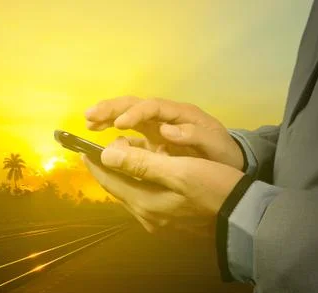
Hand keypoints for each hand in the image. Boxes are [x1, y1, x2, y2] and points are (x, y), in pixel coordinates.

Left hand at [81, 136, 243, 237]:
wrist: (245, 220)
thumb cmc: (214, 189)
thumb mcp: (179, 171)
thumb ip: (141, 163)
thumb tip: (107, 155)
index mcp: (145, 203)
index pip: (110, 181)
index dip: (95, 164)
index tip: (82, 149)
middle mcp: (146, 216)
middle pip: (119, 189)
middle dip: (108, 169)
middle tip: (103, 149)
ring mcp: (159, 222)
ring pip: (132, 194)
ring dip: (124, 175)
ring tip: (123, 156)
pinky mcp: (171, 222)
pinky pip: (145, 199)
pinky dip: (139, 184)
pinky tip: (146, 175)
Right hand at [84, 96, 244, 169]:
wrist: (229, 163)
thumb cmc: (222, 153)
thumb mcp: (215, 145)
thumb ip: (194, 136)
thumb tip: (166, 130)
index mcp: (180, 114)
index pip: (153, 107)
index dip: (135, 113)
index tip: (118, 124)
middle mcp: (165, 116)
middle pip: (135, 105)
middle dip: (112, 108)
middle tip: (90, 116)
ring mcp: (157, 127)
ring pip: (128, 115)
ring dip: (108, 116)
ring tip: (89, 122)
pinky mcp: (152, 140)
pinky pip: (130, 133)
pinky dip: (114, 133)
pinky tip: (100, 136)